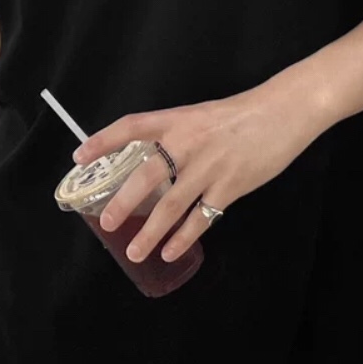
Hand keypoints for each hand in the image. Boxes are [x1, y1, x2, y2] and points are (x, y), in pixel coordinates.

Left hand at [72, 75, 321, 264]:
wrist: (282, 112)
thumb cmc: (241, 113)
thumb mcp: (202, 116)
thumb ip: (178, 137)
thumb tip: (153, 163)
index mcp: (178, 120)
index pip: (132, 127)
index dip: (104, 140)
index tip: (80, 156)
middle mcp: (188, 142)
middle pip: (147, 175)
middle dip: (123, 201)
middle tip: (105, 222)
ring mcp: (209, 167)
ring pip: (172, 205)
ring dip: (151, 232)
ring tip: (135, 251)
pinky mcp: (231, 186)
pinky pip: (201, 217)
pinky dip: (184, 237)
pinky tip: (170, 251)